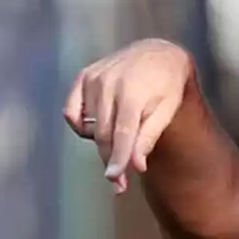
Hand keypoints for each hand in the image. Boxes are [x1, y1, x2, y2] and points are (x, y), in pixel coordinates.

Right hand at [63, 39, 194, 193]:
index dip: (118, 158)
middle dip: (111, 160)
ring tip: (120, 142)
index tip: (115, 180)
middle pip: (104, 134)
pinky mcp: (83, 77)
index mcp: (133, 93)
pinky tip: (96, 128)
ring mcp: (93, 79)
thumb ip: (149, 137)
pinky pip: (71, 111)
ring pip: (90, 127)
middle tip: (120, 184)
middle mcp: (109, 84)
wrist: (158, 53)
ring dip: (102, 143)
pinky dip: (79, 124)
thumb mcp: (167, 110)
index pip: (122, 133)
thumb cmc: (167, 86)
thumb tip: (136, 167)